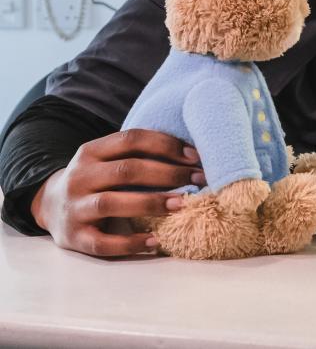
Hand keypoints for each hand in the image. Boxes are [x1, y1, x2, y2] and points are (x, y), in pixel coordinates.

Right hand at [31, 129, 204, 256]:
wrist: (49, 207)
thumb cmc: (97, 180)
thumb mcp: (108, 160)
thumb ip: (139, 154)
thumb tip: (192, 156)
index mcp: (91, 151)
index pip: (131, 139)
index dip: (166, 145)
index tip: (195, 156)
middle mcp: (79, 177)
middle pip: (126, 170)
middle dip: (167, 174)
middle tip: (199, 180)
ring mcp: (74, 208)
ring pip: (111, 203)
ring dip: (150, 203)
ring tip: (182, 204)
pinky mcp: (74, 238)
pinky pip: (102, 243)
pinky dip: (130, 243)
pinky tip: (155, 241)